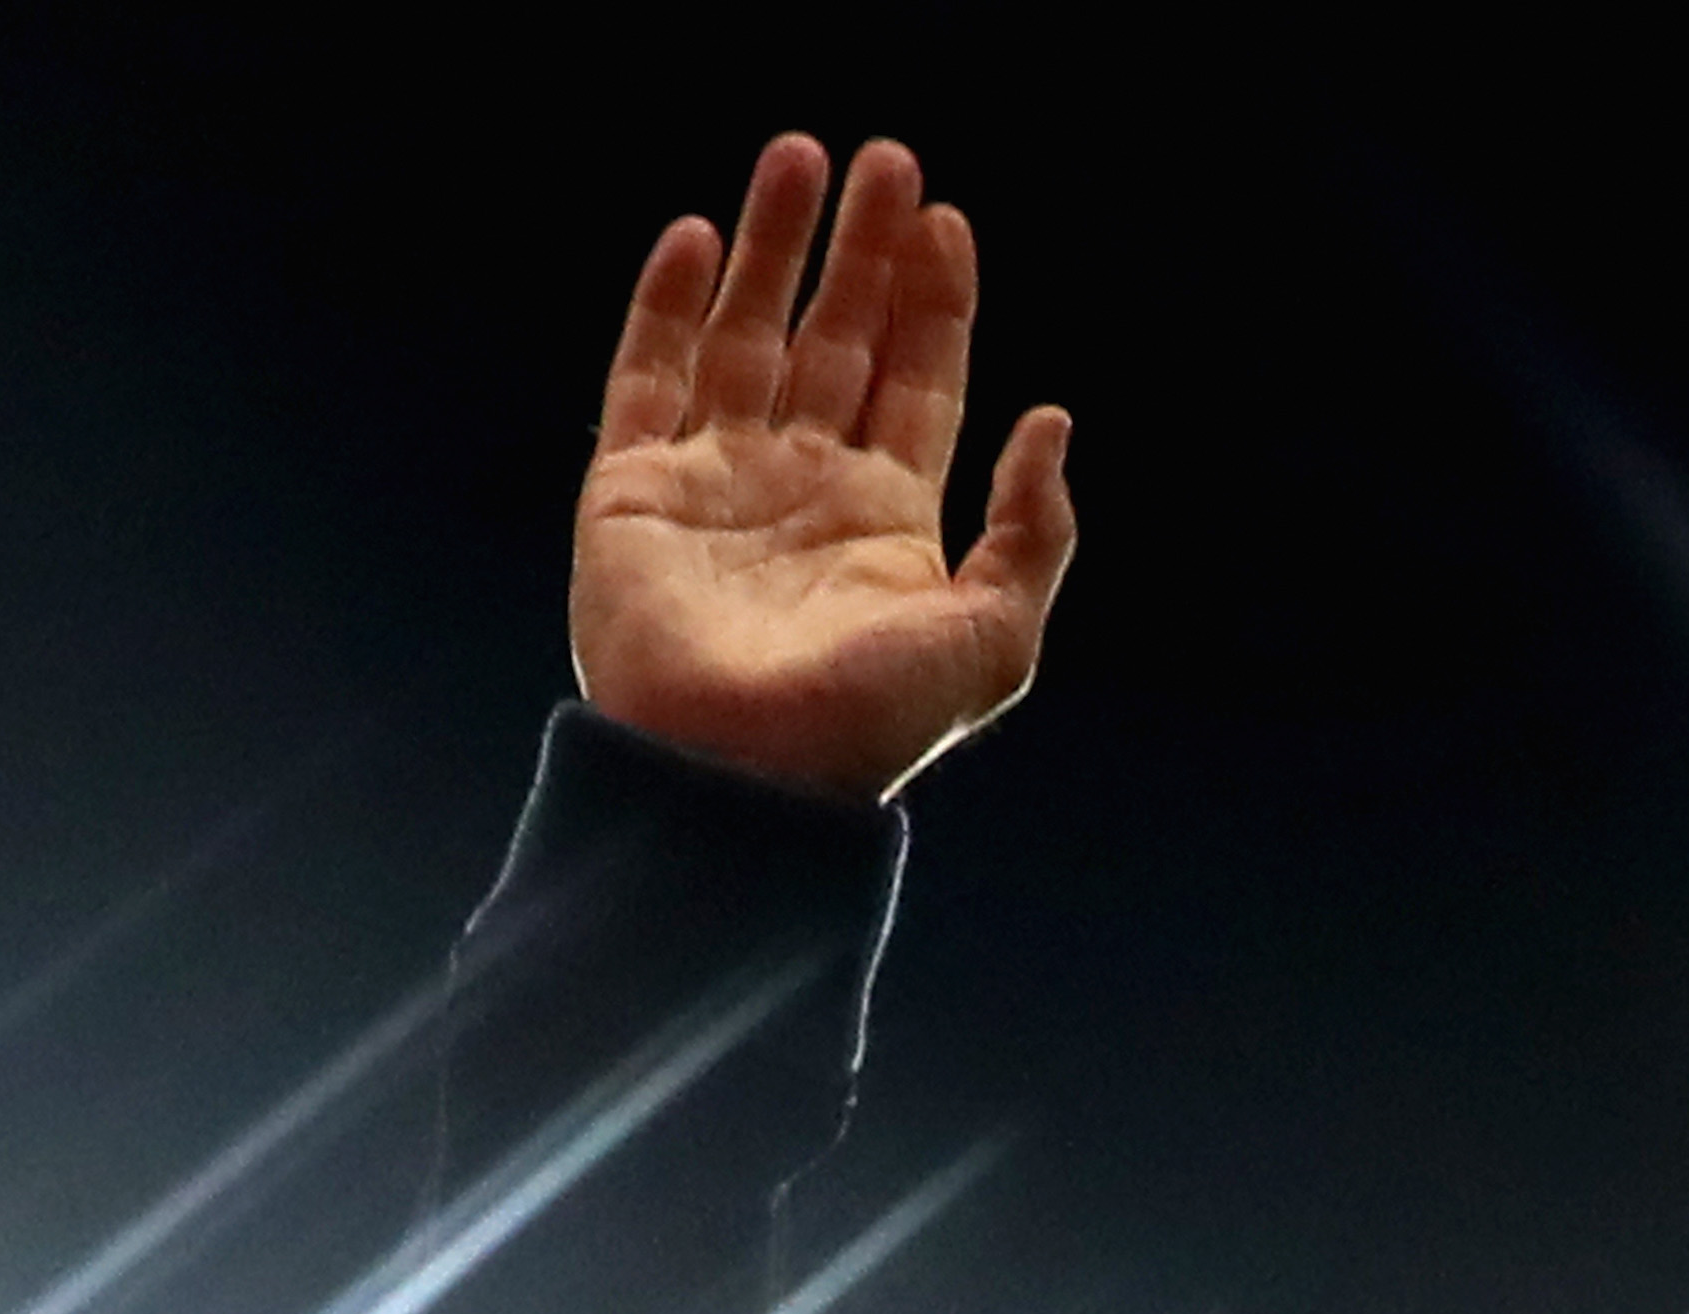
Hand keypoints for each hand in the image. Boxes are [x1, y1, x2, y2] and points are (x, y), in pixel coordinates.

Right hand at [572, 133, 1076, 801]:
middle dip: (863, 250)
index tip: (948, 220)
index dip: (936, 300)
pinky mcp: (635, 490)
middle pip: (839, 337)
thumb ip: (1033, 533)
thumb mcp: (992, 640)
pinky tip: (698, 235)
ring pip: (748, 335)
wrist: (738, 782)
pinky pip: (648, 376)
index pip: (918, 380)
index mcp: (888, 520)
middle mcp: (803, 487)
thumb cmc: (866, 728)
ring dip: (772, 246)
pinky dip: (669, 304)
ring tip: (799, 157)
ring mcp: (717, 482)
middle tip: (887, 160)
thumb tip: (1053, 420)